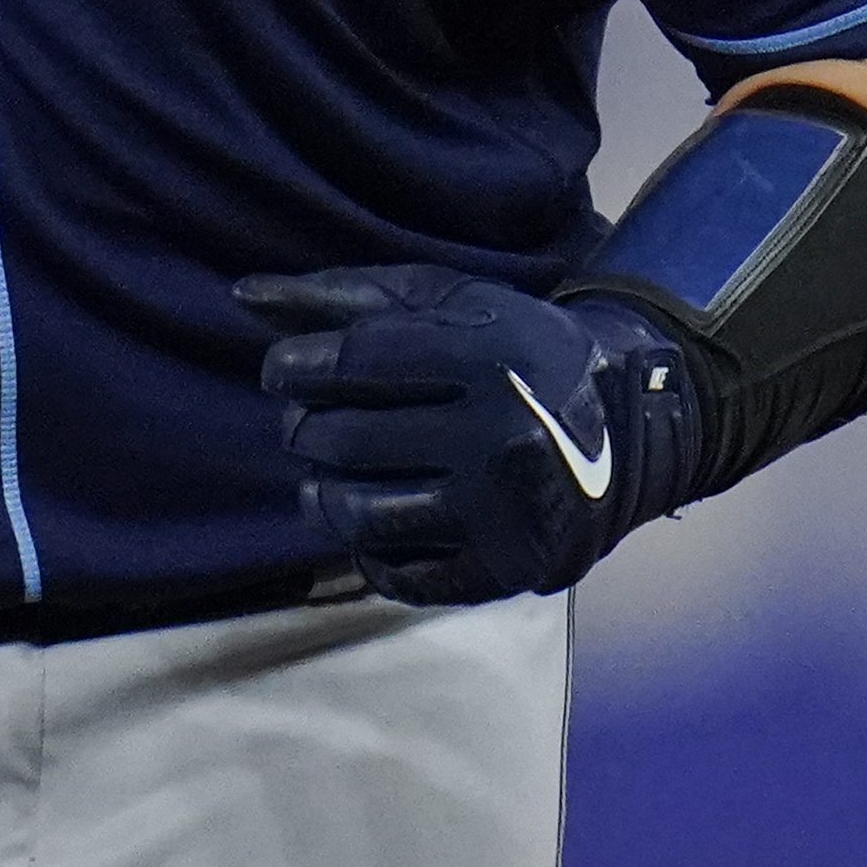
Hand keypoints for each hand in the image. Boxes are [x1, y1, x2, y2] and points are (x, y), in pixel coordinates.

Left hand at [237, 264, 692, 604]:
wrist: (624, 427)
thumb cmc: (514, 351)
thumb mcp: (448, 303)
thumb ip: (345, 297)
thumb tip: (242, 294)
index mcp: (485, 360)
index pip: (352, 363)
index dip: (295, 366)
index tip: (284, 370)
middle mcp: (495, 437)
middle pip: (343, 440)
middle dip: (305, 427)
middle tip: (311, 419)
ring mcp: (498, 512)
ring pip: (357, 513)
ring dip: (320, 492)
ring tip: (326, 473)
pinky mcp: (501, 569)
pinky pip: (396, 572)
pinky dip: (367, 549)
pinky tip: (374, 516)